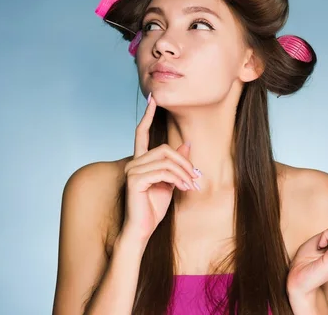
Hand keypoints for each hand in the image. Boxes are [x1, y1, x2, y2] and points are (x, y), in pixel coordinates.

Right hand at [122, 94, 200, 240]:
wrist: (142, 230)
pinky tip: (183, 188)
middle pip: (164, 149)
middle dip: (184, 162)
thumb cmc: (154, 208)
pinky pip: (162, 171)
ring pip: (166, 160)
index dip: (147, 115)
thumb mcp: (171, 182)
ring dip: (184, 172)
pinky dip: (177, 178)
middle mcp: (133, 162)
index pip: (141, 133)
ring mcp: (132, 170)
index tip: (153, 99)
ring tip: (191, 186)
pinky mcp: (134, 180)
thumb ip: (176, 164)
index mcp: (139, 161)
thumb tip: (187, 143)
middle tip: (196, 178)